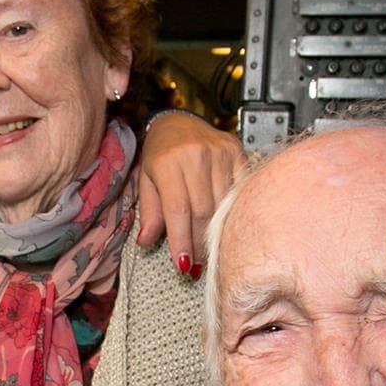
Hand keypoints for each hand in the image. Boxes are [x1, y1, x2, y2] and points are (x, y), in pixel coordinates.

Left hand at [135, 111, 244, 275]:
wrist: (178, 120)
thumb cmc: (159, 153)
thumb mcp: (146, 180)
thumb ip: (149, 212)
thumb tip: (146, 242)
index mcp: (167, 163)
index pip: (177, 210)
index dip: (182, 241)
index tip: (183, 265)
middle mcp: (194, 156)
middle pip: (202, 211)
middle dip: (200, 243)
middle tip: (197, 265)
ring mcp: (218, 153)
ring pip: (223, 204)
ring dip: (217, 231)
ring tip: (211, 250)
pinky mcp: (236, 151)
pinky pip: (239, 188)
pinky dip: (234, 210)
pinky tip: (228, 225)